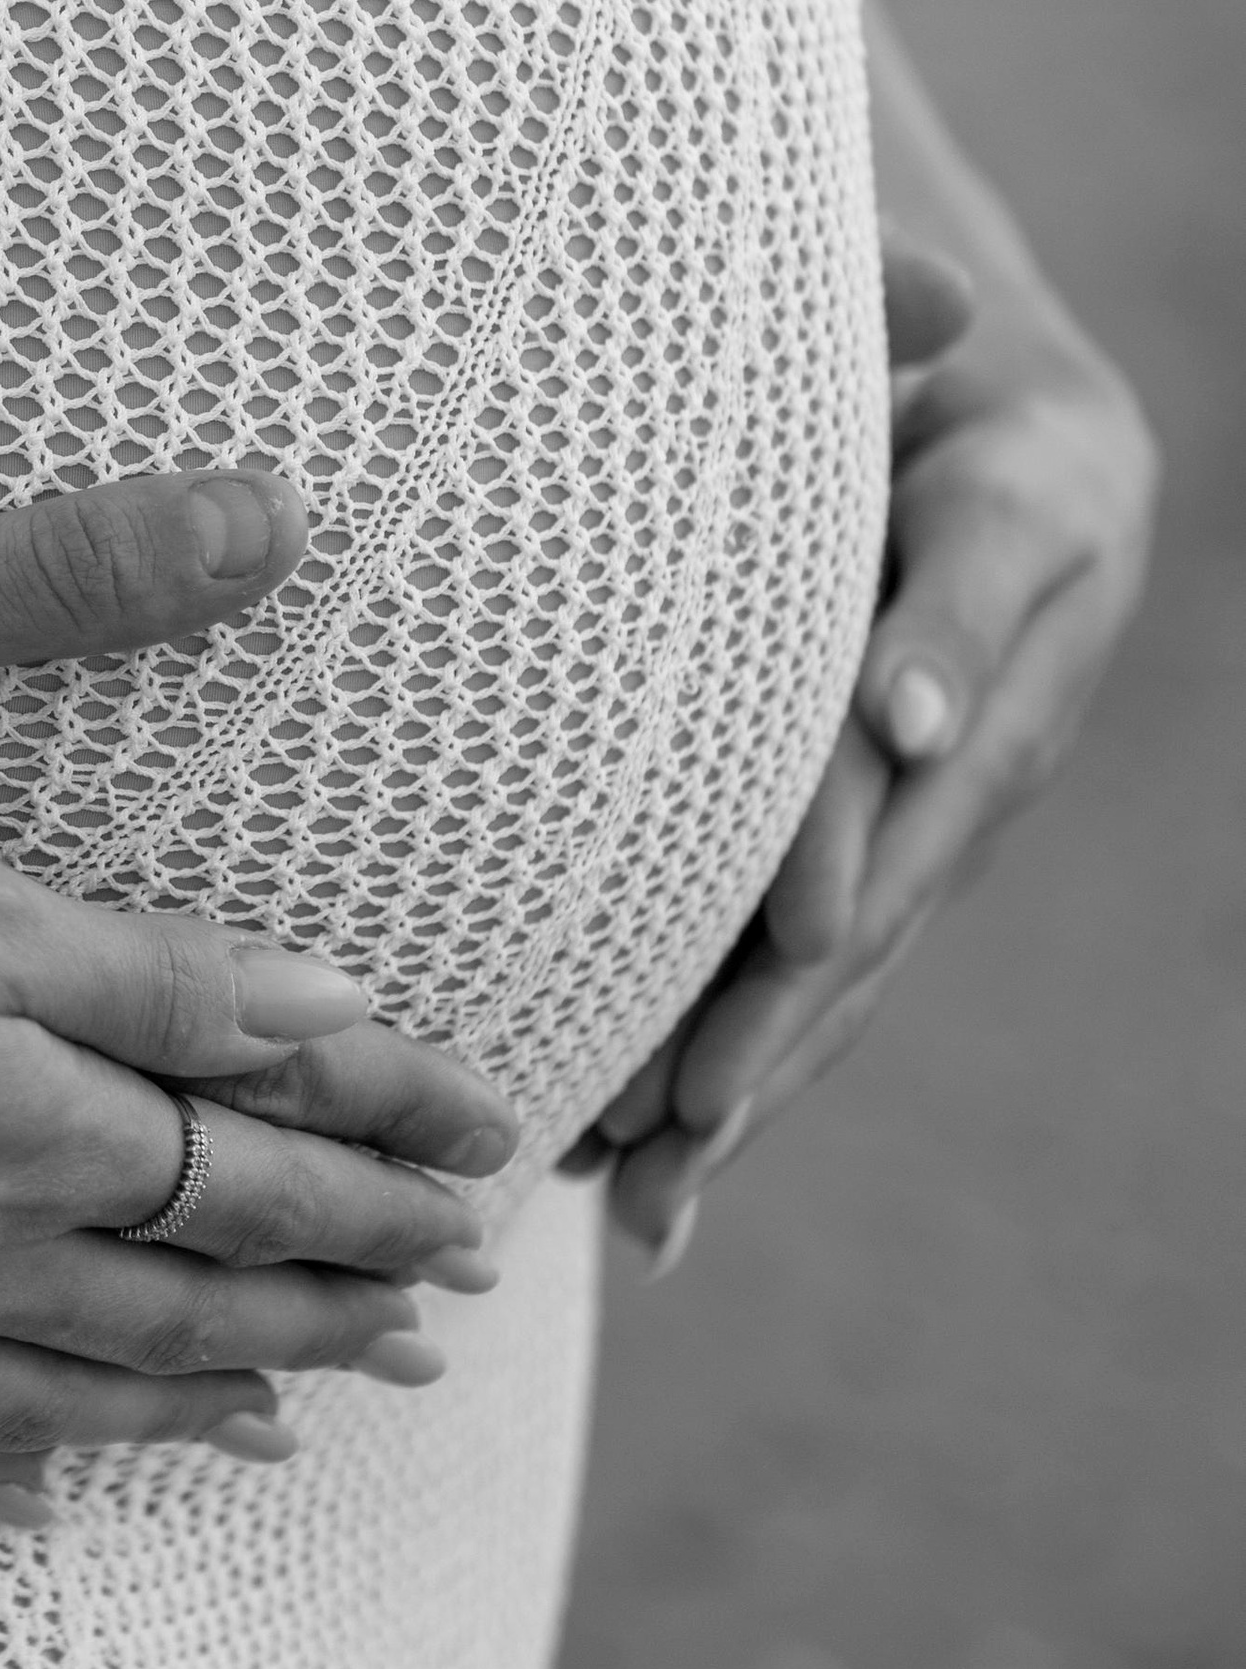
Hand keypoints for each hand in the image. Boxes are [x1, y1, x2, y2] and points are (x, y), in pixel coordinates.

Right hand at [0, 466, 515, 1512]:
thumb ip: (152, 975)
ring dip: (204, 1406)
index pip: (264, 1177)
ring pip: (76, 1394)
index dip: (386, 1182)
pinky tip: (35, 1501)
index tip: (489, 1191)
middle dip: (334, 1308)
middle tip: (438, 1332)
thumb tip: (340, 1013)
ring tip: (294, 1427)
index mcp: (41, 1143)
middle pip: (196, 1302)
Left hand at [597, 228, 1155, 1260]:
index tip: (701, 1085)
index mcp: (968, 754)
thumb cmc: (1012, 462)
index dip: (775, 992)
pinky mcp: (844, 834)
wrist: (1039, 455)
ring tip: (628, 1213)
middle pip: (823, 983)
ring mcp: (890, 841)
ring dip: (718, 1104)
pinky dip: (719, 1049)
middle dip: (730, 1090)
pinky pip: (783, 957)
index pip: (855, 893)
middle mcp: (927, 821)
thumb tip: (915, 723)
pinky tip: (636, 1141)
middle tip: (638, 1193)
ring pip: (801, 994)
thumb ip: (957, 608)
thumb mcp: (1006, 512)